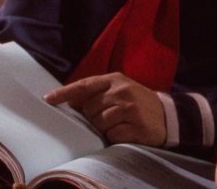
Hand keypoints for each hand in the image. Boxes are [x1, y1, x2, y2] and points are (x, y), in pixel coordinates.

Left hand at [44, 72, 166, 145]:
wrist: (169, 116)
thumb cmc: (137, 102)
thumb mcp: (119, 89)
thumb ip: (97, 92)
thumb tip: (70, 101)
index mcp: (114, 79)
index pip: (83, 85)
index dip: (64, 93)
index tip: (48, 99)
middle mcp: (121, 91)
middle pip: (89, 109)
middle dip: (93, 116)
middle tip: (109, 116)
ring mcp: (129, 109)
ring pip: (99, 123)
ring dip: (104, 128)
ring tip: (119, 124)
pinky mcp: (136, 127)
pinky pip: (112, 136)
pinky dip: (115, 137)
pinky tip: (126, 132)